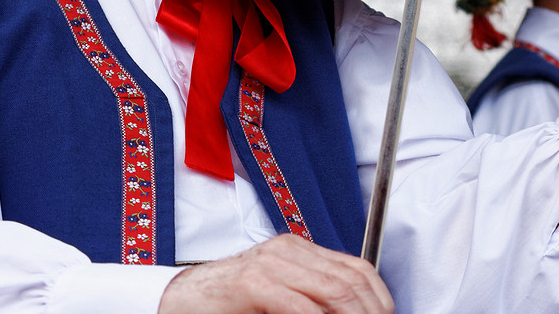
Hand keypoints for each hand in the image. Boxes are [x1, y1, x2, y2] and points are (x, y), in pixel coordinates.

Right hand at [158, 234, 393, 313]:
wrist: (180, 299)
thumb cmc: (230, 303)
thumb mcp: (283, 297)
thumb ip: (314, 300)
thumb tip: (352, 312)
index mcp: (299, 249)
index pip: (357, 269)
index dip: (378, 298)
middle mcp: (288, 249)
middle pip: (349, 281)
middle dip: (369, 312)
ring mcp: (270, 263)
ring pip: (331, 291)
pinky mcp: (251, 283)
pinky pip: (298, 305)